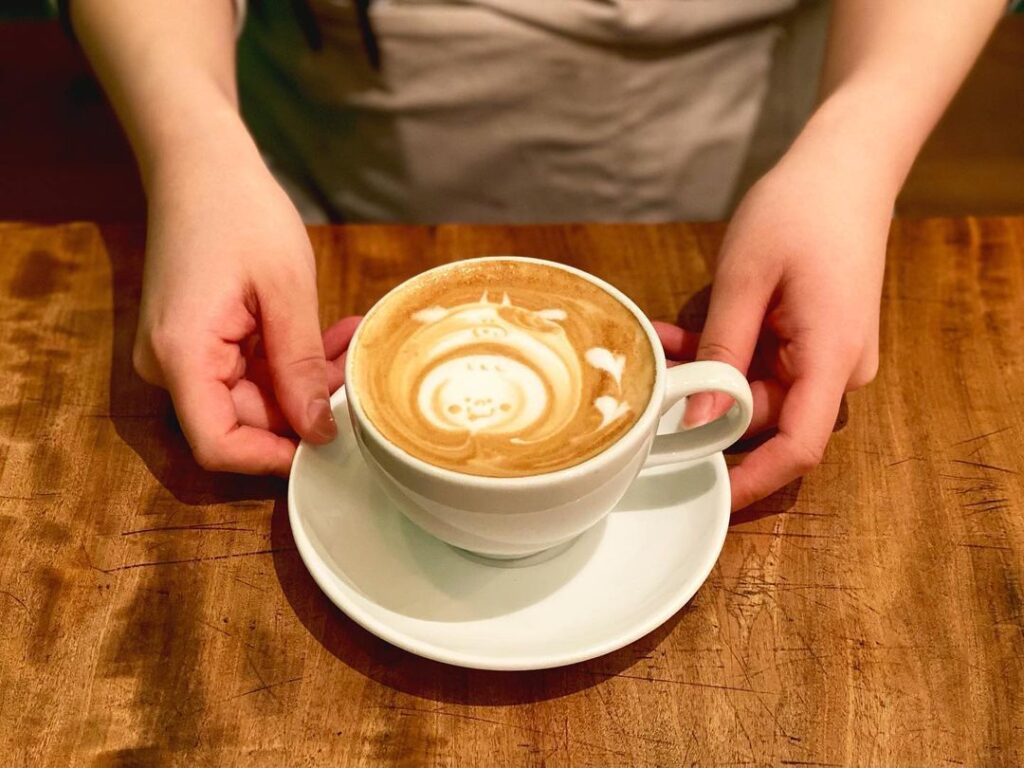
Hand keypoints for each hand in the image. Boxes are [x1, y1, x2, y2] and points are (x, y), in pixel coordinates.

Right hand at [132, 147, 358, 474]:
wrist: (198, 161)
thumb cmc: (239, 210)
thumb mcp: (285, 289)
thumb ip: (299, 366)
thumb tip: (318, 432)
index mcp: (182, 354)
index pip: (218, 445)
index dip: (273, 457)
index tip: (326, 443)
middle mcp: (169, 364)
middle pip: (242, 420)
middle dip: (305, 405)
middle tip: (355, 370)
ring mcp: (181, 353)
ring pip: (252, 396)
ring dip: (304, 378)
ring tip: (347, 340)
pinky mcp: (196, 340)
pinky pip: (246, 370)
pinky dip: (288, 358)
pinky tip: (326, 333)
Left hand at [657, 148, 890, 509]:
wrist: (847, 166)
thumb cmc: (801, 210)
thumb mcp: (746, 279)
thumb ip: (722, 352)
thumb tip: (699, 419)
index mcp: (832, 356)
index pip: (798, 446)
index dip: (755, 479)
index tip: (709, 493)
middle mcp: (840, 367)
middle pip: (769, 417)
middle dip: (708, 403)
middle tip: (657, 378)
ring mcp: (832, 354)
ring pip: (760, 390)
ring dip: (711, 372)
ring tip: (666, 340)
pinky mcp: (818, 340)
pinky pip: (767, 364)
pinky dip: (728, 353)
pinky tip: (686, 330)